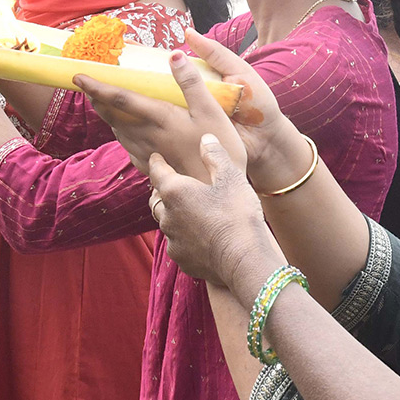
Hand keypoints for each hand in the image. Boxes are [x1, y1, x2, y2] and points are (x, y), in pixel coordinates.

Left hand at [76, 46, 248, 179]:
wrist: (216, 193)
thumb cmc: (219, 149)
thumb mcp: (211, 111)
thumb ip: (191, 83)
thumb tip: (175, 55)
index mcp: (160, 118)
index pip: (120, 99)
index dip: (97, 87)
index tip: (78, 77)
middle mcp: (148, 136)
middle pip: (113, 117)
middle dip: (98, 100)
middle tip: (88, 87)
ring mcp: (148, 154)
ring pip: (119, 133)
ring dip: (108, 117)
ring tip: (104, 105)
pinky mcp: (152, 168)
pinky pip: (128, 147)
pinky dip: (121, 135)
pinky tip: (127, 134)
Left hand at [149, 134, 279, 284]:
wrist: (244, 259)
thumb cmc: (237, 214)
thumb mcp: (231, 177)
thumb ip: (216, 156)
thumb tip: (206, 139)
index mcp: (175, 191)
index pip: (157, 172)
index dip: (156, 162)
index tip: (155, 157)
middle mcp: (168, 216)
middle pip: (156, 200)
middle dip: (161, 192)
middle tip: (170, 185)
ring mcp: (173, 241)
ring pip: (167, 224)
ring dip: (174, 216)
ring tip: (188, 212)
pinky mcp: (183, 260)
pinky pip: (179, 244)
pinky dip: (185, 238)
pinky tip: (200, 237)